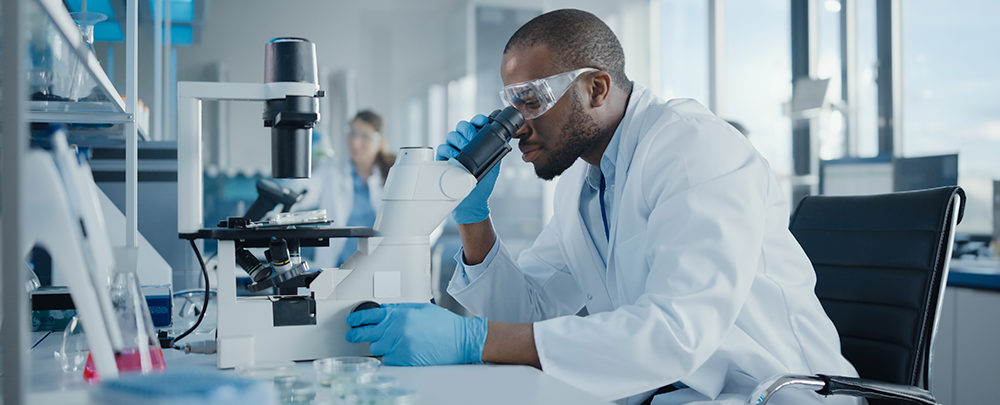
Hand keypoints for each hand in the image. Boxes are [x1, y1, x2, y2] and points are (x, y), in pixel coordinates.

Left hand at [345, 303, 487, 365]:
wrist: (458, 340)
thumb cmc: (443, 324)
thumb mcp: (420, 308)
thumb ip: (399, 309)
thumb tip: (383, 309)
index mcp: (399, 314)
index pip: (368, 315)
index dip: (357, 318)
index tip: (352, 321)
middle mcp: (395, 330)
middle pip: (365, 333)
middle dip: (355, 334)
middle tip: (352, 335)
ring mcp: (398, 346)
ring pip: (374, 348)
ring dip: (376, 345)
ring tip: (384, 342)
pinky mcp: (403, 360)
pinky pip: (386, 360)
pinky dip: (388, 356)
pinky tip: (396, 351)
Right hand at [435, 114, 499, 223]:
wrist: (473, 202)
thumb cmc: (483, 184)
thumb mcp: (494, 165)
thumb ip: (497, 150)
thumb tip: (506, 137)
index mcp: (476, 143)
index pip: (475, 124)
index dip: (478, 120)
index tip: (482, 122)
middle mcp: (464, 144)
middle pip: (462, 126)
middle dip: (467, 129)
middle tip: (471, 137)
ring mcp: (453, 151)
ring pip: (451, 135)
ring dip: (458, 140)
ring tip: (464, 149)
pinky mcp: (443, 160)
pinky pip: (442, 148)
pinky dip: (448, 151)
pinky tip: (454, 157)